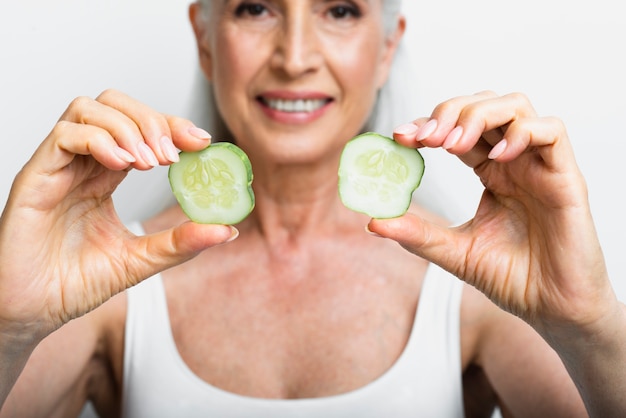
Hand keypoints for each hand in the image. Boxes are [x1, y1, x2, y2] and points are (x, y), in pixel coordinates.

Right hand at [0, 89, 234, 343]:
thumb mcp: (140, 261)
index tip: (202, 142)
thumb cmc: (75, 282)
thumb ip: (180, 243)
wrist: (32, 312)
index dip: (172, 126)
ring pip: (89, 109)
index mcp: (105, 177)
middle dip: (152, 120)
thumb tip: (226, 230)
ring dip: (128, 127)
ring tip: (150, 162)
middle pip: (115, 105)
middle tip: (175, 152)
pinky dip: (99, 140)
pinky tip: (121, 164)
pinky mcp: (36, 176)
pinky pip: (64, 135)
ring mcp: (58, 167)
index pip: (140, 129)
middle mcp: (82, 164)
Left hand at [369, 91, 616, 337]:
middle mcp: (513, 162)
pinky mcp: (566, 177)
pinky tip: (497, 157)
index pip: (457, 129)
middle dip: (449, 112)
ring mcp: (539, 166)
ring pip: (515, 106)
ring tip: (453, 145)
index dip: (428, 125)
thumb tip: (373, 221)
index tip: (400, 137)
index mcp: (490, 172)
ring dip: (478, 115)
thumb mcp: (454, 252)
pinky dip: (521, 133)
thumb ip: (417, 234)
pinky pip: (551, 130)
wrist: (551, 310)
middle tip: (425, 138)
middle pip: (483, 105)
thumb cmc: (512, 278)